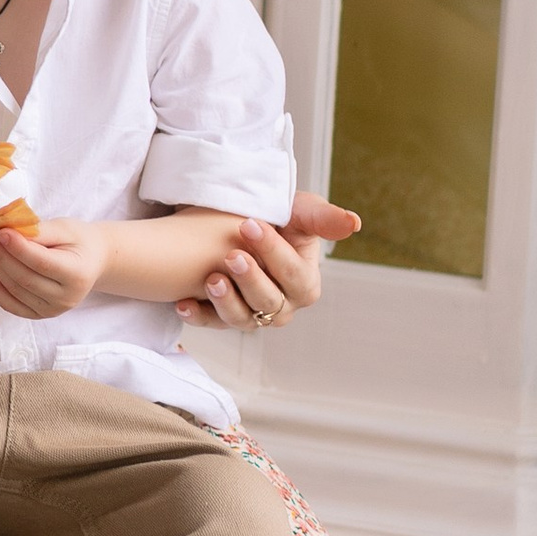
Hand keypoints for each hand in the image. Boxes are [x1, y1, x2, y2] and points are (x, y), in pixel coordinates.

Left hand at [0, 214, 106, 320]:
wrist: (91, 262)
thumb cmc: (77, 241)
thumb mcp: (64, 228)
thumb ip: (38, 231)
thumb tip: (6, 232)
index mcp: (77, 273)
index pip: (41, 262)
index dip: (18, 248)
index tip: (0, 231)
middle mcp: (67, 297)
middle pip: (24, 278)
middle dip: (1, 255)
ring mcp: (53, 310)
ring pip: (15, 290)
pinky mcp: (40, 315)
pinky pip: (11, 306)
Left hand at [175, 192, 358, 329]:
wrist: (237, 224)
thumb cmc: (278, 218)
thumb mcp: (301, 212)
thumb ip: (323, 218)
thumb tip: (353, 223)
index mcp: (305, 284)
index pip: (294, 275)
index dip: (274, 252)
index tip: (250, 223)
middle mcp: (281, 305)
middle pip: (269, 301)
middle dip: (251, 279)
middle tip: (232, 255)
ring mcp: (251, 314)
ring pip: (242, 319)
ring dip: (226, 302)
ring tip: (210, 279)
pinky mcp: (222, 316)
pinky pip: (211, 323)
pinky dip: (197, 316)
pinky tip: (183, 304)